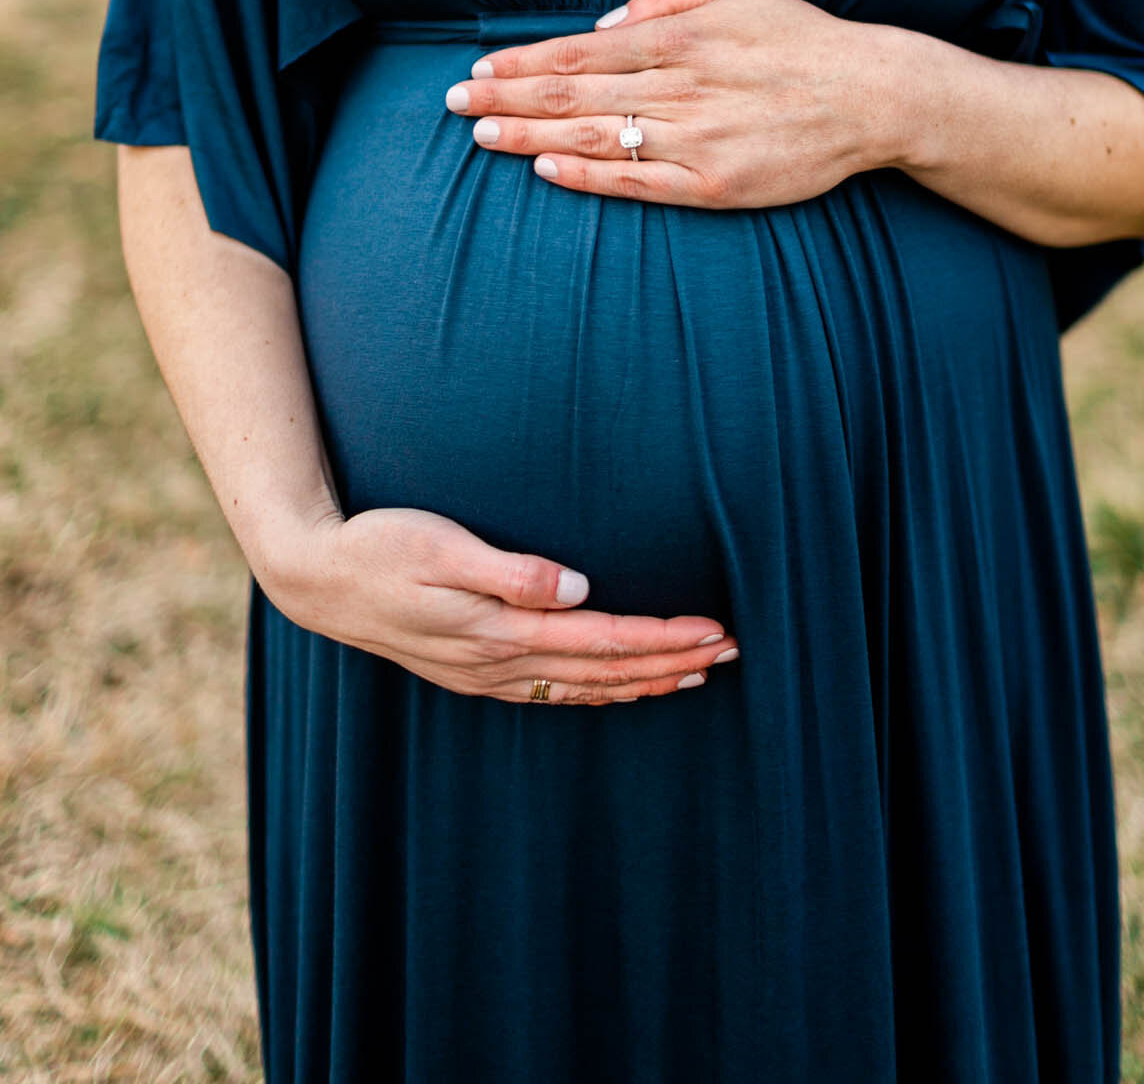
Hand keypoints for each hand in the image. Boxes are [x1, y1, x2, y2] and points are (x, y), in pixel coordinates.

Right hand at [259, 505, 739, 706]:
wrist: (317, 579)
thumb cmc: (379, 546)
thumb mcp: (441, 546)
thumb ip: (511, 571)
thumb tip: (577, 589)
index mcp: (499, 631)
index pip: (603, 640)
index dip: (662, 638)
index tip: (715, 631)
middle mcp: (499, 663)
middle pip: (605, 671)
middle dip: (671, 663)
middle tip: (732, 652)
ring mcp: (486, 674)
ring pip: (584, 687)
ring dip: (643, 682)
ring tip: (696, 674)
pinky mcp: (474, 670)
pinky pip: (553, 691)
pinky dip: (599, 691)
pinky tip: (620, 687)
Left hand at [444, 0, 882, 206]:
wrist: (871, 95)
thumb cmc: (800, 39)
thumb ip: (662, 0)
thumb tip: (602, 24)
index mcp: (677, 38)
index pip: (578, 51)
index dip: (522, 63)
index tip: (480, 70)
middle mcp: (677, 86)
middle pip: (571, 94)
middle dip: (505, 99)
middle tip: (453, 105)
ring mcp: (694, 138)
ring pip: (594, 136)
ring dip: (529, 136)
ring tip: (480, 137)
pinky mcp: (713, 182)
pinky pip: (638, 181)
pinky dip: (588, 175)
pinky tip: (546, 170)